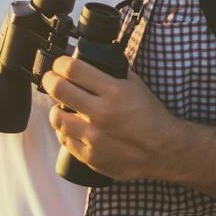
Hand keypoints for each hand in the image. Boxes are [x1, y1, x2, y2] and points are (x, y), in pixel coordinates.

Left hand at [41, 55, 188, 181]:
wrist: (164, 151)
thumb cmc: (151, 117)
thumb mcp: (136, 86)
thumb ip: (114, 71)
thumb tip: (92, 58)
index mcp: (114, 93)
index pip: (73, 70)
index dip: (61, 63)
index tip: (60, 64)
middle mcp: (101, 114)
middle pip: (58, 89)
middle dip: (50, 80)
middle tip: (52, 80)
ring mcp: (94, 138)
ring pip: (56, 118)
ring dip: (57, 109)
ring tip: (64, 108)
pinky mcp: (91, 157)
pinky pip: (65, 140)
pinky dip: (66, 132)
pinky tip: (74, 128)